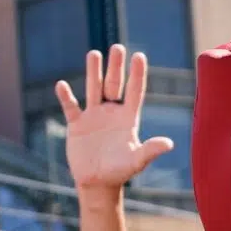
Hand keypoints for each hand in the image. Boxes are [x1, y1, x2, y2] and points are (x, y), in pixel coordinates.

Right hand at [55, 48, 174, 192]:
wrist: (98, 183)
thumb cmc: (120, 171)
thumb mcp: (137, 161)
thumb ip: (150, 150)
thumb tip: (169, 144)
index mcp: (128, 118)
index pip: (134, 92)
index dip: (137, 74)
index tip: (139, 55)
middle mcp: (111, 113)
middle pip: (114, 85)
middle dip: (115, 67)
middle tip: (118, 47)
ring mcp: (93, 116)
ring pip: (93, 89)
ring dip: (93, 72)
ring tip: (94, 54)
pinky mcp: (77, 125)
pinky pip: (70, 107)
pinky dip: (66, 96)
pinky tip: (61, 85)